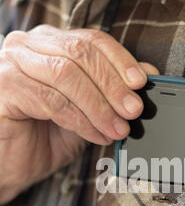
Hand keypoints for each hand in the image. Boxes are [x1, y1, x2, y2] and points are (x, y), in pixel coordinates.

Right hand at [0, 25, 158, 203]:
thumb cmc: (47, 136)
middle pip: (80, 53)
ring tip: (118, 128)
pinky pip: (51, 100)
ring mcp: (11, 63)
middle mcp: (28, 45)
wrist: (12, 165)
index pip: (91, 39)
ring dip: (99, 106)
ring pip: (66, 75)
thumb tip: (148, 74)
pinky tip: (97, 135)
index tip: (142, 82)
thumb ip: (111, 91)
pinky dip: (80, 120)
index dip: (120, 59)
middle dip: (113, 84)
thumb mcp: (88, 111)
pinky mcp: (4, 87)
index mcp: (49, 43)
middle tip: (134, 110)